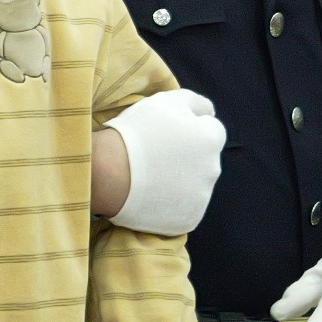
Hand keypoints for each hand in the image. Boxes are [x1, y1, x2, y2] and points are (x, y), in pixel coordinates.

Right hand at [103, 90, 225, 234]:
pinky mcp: (188, 220)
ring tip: (150, 175)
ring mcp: (201, 198)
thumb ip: (195, 102)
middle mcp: (213, 169)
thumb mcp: (166, 101)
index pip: (211, 129)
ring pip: (194, 184)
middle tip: (156, 154)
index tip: (166, 133)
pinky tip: (151, 195)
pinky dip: (171, 202)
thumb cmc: (137, 132)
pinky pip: (183, 208)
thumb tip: (210, 112)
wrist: (108, 172)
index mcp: (211, 139)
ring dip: (179, 179)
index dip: (188, 128)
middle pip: (204, 159)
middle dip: (187, 155)